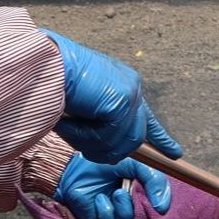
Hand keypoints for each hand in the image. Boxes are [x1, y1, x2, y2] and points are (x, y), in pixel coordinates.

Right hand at [45, 31, 183, 162]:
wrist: (43, 63)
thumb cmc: (54, 84)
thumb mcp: (83, 108)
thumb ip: (100, 124)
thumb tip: (111, 152)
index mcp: (124, 86)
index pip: (147, 118)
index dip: (161, 139)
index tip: (176, 154)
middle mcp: (132, 88)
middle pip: (132, 140)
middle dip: (106, 150)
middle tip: (80, 142)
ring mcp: (130, 94)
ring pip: (121, 144)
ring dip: (90, 144)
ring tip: (69, 124)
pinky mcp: (121, 101)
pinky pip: (107, 138)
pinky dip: (84, 137)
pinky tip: (70, 119)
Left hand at [53, 153, 172, 218]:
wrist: (77, 164)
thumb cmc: (107, 162)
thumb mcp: (137, 164)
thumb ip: (155, 180)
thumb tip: (162, 208)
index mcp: (144, 195)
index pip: (160, 210)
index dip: (160, 208)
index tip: (158, 204)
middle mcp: (132, 209)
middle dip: (141, 209)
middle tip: (132, 192)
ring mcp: (116, 218)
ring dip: (124, 210)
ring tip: (117, 193)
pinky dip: (106, 211)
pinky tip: (100, 198)